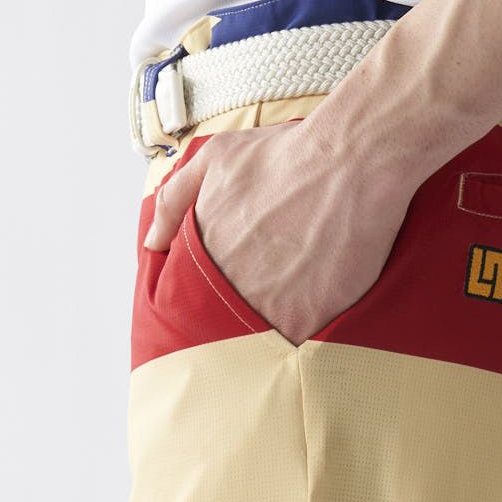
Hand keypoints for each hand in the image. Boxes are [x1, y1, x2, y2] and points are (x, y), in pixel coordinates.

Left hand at [142, 118, 413, 346]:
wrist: (349, 166)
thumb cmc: (286, 157)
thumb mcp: (215, 160)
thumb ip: (174, 202)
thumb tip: (152, 243)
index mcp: (204, 254)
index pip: (195, 292)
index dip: (217, 287)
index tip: (237, 279)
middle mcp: (227, 286)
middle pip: (228, 316)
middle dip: (246, 304)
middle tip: (273, 284)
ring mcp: (265, 308)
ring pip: (261, 335)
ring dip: (273, 323)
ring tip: (297, 295)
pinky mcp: (305, 322)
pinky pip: (298, 345)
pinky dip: (305, 332)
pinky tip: (317, 305)